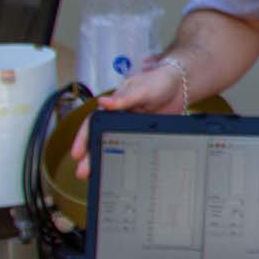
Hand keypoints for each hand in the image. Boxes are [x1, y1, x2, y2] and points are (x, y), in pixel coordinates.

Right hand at [70, 60, 185, 178]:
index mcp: (114, 106)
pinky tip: (122, 171)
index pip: (93, 124)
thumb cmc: (158, 82)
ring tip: (98, 176)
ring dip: (106, 160)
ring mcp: (131, 129)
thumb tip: (103, 103)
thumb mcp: (141, 89)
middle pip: (101, 139)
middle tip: (83, 172)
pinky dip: (126, 160)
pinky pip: (132, 149)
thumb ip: (124, 98)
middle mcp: (119, 119)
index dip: (83, 139)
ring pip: (115, 146)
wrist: (182, 86)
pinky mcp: (144, 136)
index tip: (76, 154)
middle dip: (91, 156)